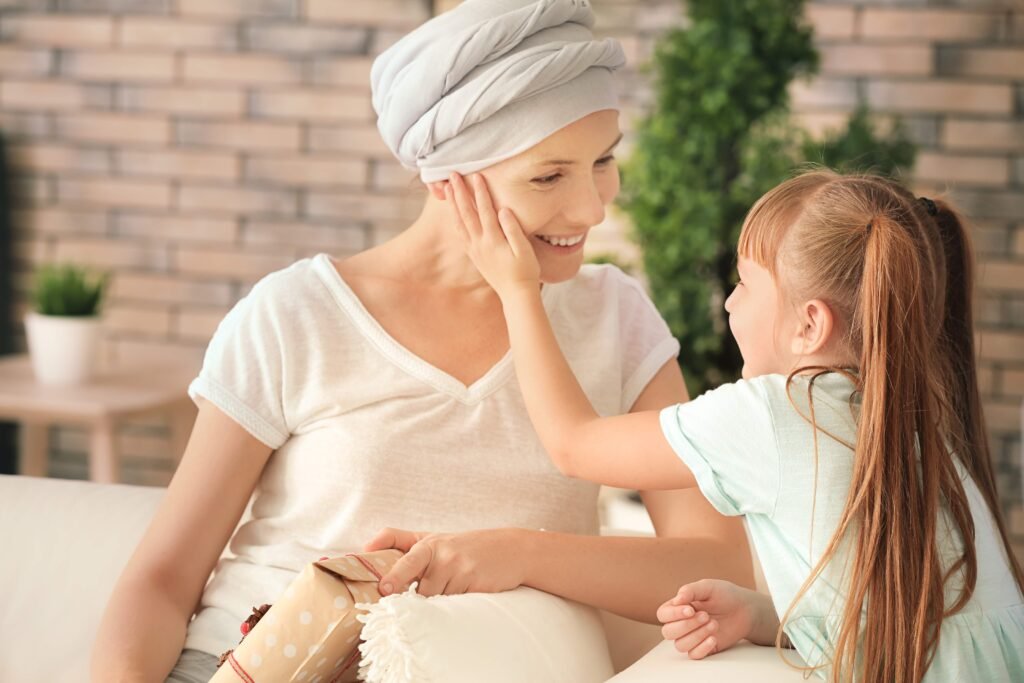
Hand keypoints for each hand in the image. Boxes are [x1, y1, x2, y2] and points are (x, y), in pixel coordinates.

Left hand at [363, 527, 528, 597]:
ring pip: (437, 600)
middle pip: (420, 591)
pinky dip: (456, 604)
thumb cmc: (466, 547)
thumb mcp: (434, 539)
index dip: (394, 575)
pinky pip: (455, 604)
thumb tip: (366, 547)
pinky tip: (467, 592)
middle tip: (430, 597)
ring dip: (442, 602)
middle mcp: (442, 554)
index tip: (384, 588)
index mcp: (428, 544)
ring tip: (456, 587)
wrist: (511, 549)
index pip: (407, 558)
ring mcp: (459, 567)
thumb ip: (401, 541)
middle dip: (423, 599)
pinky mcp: (474, 581)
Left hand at [447, 172, 540, 300]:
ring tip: (447, 189)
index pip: (485, 210)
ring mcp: (475, 250)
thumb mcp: (524, 250)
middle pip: (467, 213)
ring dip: (453, 204)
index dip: (480, 192)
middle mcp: (480, 243)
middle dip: (460, 192)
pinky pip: (460, 235)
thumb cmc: (525, 271)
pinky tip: (452, 213)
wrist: (515, 294)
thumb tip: (503, 210)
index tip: (476, 175)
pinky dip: (455, 221)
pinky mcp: (474, 256)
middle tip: (453, 175)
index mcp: (493, 240)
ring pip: (460, 222)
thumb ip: (513, 229)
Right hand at [657, 579, 772, 658]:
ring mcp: (692, 637)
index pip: (663, 614)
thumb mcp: (708, 587)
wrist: (746, 610)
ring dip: (697, 635)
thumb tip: (676, 599)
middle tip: (706, 616)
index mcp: (678, 606)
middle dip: (687, 625)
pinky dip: (702, 648)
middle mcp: (681, 623)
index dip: (674, 614)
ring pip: (680, 645)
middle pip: (667, 632)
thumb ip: (690, 590)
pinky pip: (693, 655)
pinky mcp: (703, 648)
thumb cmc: (726, 595)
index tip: (691, 609)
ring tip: (714, 624)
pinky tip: (714, 638)